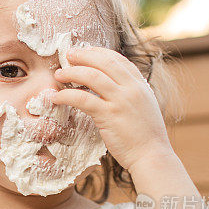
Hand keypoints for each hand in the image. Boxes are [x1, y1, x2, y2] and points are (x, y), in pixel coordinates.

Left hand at [48, 45, 173, 173]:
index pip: (118, 59)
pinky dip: (66, 95)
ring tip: (59, 74)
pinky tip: (56, 97)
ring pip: (91, 76)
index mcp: (141, 85)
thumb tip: (116, 88)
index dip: (99, 53)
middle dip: (83, 55)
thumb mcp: (145, 108)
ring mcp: (121, 101)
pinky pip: (82, 99)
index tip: (85, 52)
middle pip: (104, 61)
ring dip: (72, 72)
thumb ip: (131, 95)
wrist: (152, 156)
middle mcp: (132, 89)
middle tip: (68, 55)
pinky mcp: (109, 115)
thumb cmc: (146, 138)